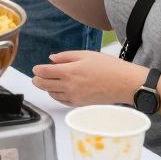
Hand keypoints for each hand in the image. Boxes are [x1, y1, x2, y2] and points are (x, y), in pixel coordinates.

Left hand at [32, 51, 146, 106]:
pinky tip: (57, 91)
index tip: (36, 68)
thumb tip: (51, 58)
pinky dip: (56, 96)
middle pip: (44, 85)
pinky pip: (62, 101)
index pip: (44, 72)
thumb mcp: (85, 55)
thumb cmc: (108, 67)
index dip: (37, 70)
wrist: (124, 84)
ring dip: (47, 88)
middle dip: (37, 80)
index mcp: (69, 71)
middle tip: (36, 77)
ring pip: (52, 94)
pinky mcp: (81, 104)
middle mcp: (69, 86)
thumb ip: (66, 56)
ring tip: (45, 82)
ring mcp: (75, 97)